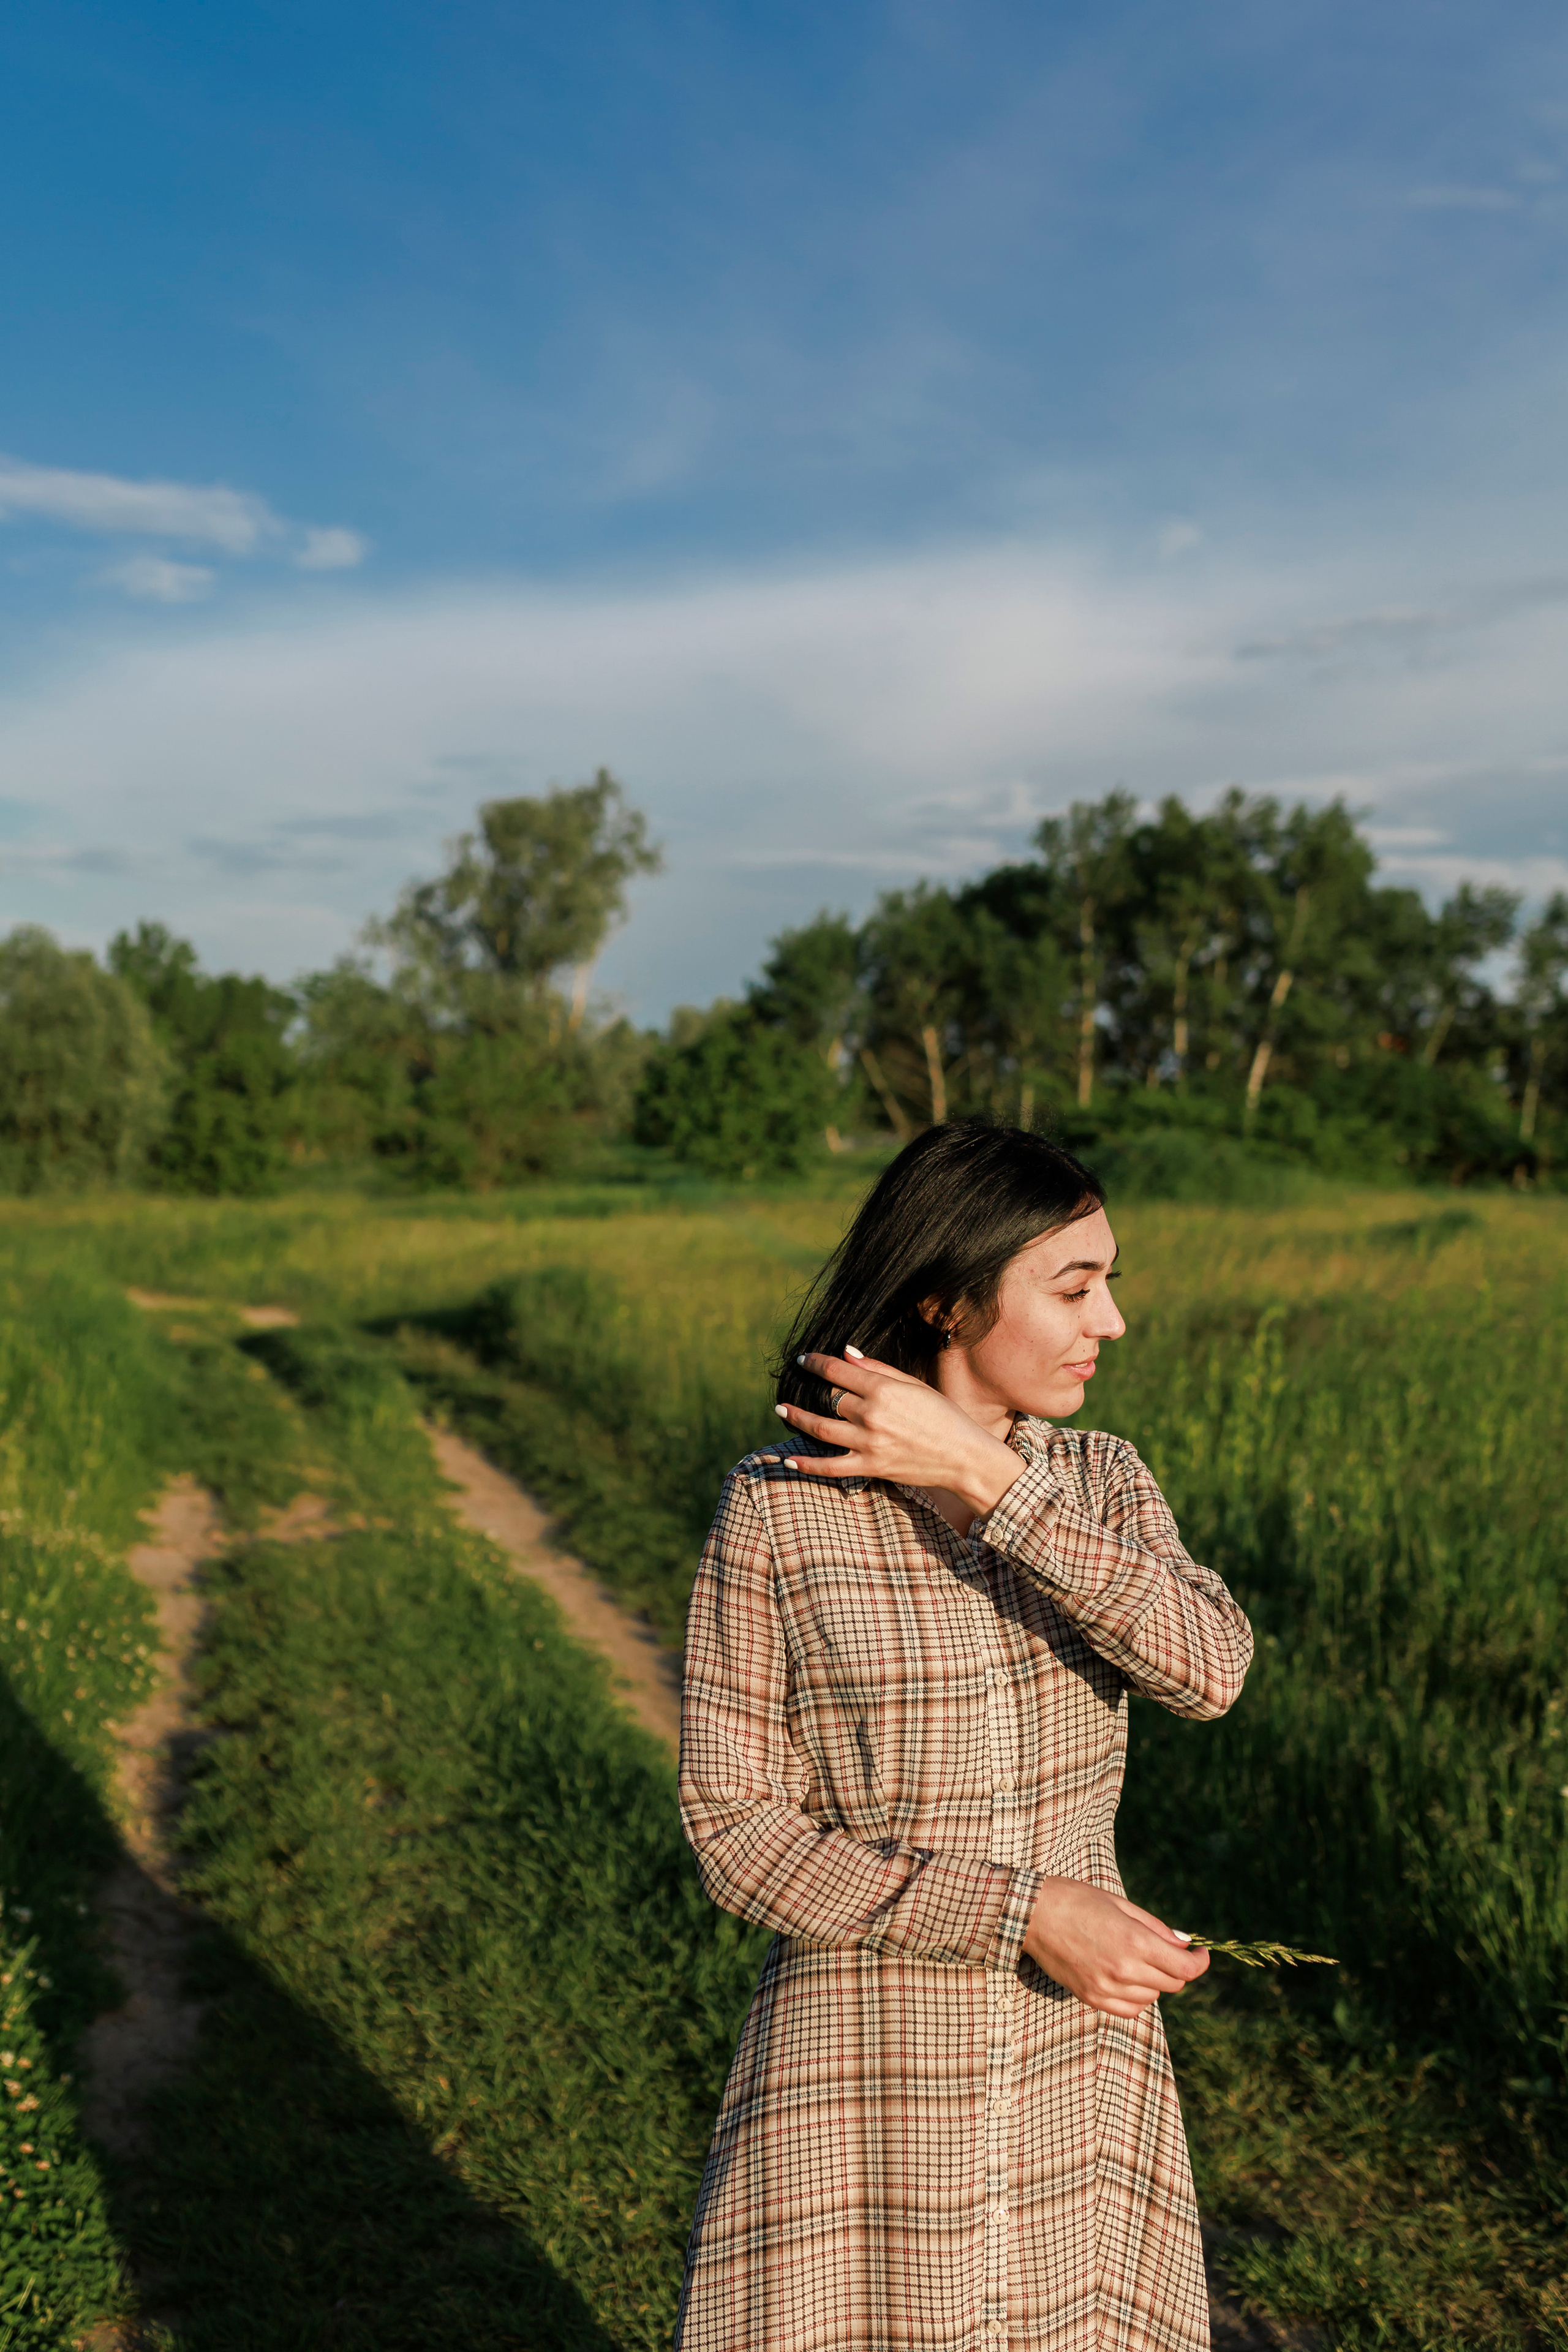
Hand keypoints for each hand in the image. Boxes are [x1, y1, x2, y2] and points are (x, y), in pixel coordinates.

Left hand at [775, 1349, 1024, 1519]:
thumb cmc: (944, 1416)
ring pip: (821, 1429)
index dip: (816, 1363)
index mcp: (883, 1390)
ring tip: (781, 1411)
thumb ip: (879, 1369)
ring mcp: (869, 1443)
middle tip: (790, 1385)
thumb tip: (848, 1354)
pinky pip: (831, 1467)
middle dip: (807, 1389)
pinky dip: (808, 1464)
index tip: (803, 1360)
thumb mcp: (914, 1385)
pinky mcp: (870, 1467)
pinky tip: (790, 1459)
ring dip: (797, 1418)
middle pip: (828, 1398)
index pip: (838, 1371)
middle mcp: (872, 1415)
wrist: (964, 1456)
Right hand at [1021, 1877, 1208, 2015]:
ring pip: (1151, 1998)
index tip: (1201, 1954)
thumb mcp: (1121, 1905)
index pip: (1185, 1969)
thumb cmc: (1078, 1900)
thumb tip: (1184, 1944)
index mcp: (1134, 1942)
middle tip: (1167, 1952)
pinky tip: (1127, 1978)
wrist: (1033, 1914)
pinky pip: (1129, 2009)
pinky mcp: (1091, 1997)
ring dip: (1155, 1982)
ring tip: (1139, 1960)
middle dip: (1177, 1968)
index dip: (1200, 1962)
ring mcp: (1106, 1988)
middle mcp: (1124, 1970)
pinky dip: (1136, 1997)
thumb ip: (1156, 1928)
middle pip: (1171, 1984)